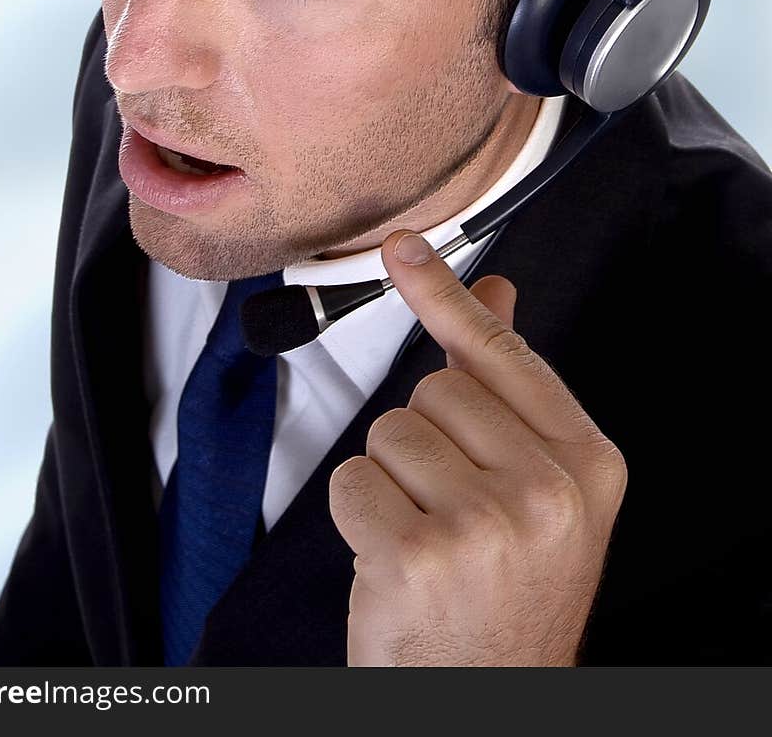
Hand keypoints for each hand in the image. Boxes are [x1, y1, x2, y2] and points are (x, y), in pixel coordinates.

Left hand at [328, 229, 627, 666]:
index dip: (446, 296)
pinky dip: (358, 515)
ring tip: (428, 536)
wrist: (488, 699)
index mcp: (588, 464)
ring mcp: (486, 524)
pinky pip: (351, 480)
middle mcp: (548, 491)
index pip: (503, 353)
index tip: (403, 247)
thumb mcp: (536, 490)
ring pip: (388, 433)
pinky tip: (395, 559)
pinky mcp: (418, 554)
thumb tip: (496, 291)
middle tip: (452, 507)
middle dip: (424, 442)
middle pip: (433, 392)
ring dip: (391, 480)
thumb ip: (509, 386)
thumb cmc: (507, 593)